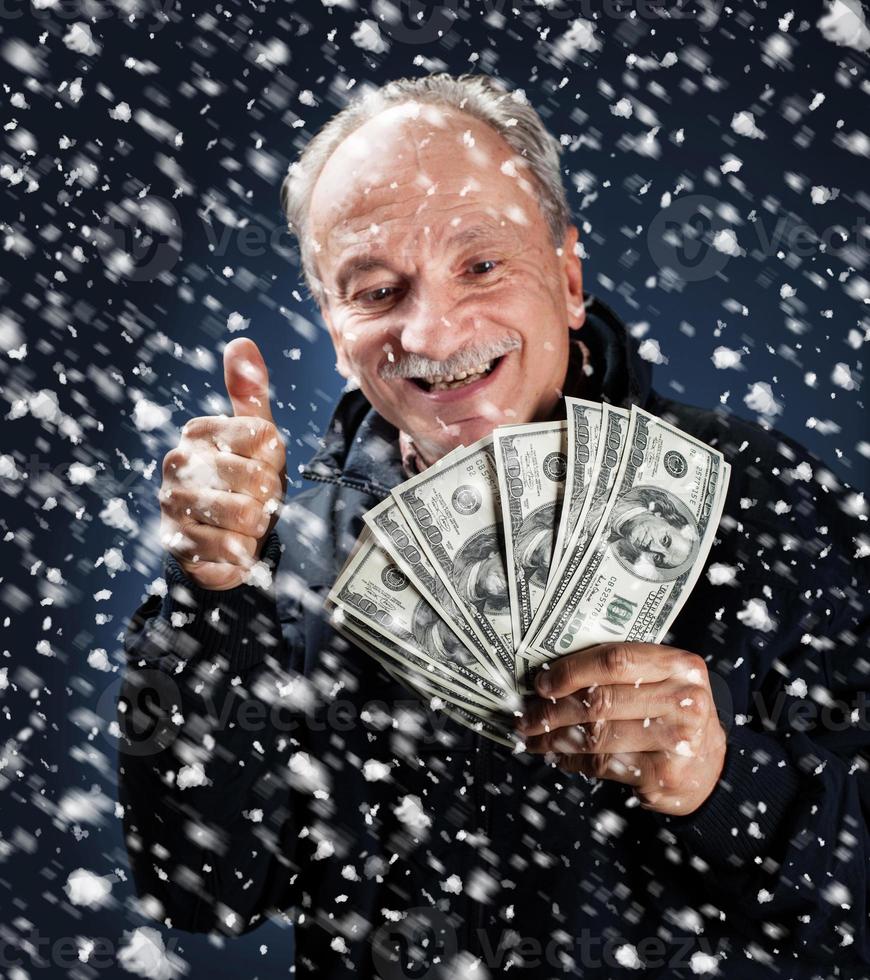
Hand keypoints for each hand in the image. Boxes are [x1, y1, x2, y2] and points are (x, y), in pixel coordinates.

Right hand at [159, 338, 286, 590]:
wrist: (222, 538)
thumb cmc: (243, 479)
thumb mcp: (255, 435)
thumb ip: (250, 392)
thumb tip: (241, 341)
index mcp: (198, 432)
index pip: (264, 438)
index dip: (276, 458)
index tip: (263, 465)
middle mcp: (178, 463)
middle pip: (258, 478)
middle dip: (270, 496)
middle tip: (257, 499)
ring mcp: (174, 504)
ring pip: (246, 515)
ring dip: (259, 525)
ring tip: (247, 522)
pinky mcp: (178, 544)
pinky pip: (232, 549)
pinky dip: (243, 552)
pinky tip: (233, 545)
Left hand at [515, 643, 726, 815]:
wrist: (711, 767)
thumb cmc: (674, 713)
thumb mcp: (663, 680)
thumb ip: (623, 671)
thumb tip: (554, 673)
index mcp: (681, 666)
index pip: (617, 660)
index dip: (572, 670)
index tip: (542, 682)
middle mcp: (684, 701)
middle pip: (601, 701)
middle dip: (553, 709)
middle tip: (526, 714)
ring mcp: (676, 742)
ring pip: (597, 736)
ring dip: (554, 737)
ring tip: (532, 736)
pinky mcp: (663, 776)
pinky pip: (603, 765)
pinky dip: (572, 759)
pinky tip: (556, 753)